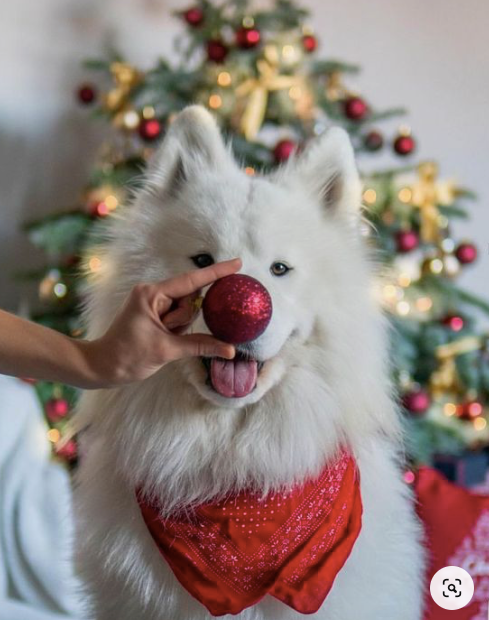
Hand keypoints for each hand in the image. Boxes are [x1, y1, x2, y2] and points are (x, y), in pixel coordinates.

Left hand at [83, 258, 240, 386]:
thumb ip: (200, 345)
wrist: (102, 367)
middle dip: (184, 319)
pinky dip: (177, 329)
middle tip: (166, 334)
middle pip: (189, 299)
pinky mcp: (153, 313)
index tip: (237, 264)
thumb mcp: (167, 350)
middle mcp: (152, 293)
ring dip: (179, 328)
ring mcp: (152, 303)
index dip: (216, 272)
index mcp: (152, 294)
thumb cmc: (127, 356)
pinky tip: (164, 338)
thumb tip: (229, 349)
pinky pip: (177, 317)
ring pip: (185, 311)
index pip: (192, 281)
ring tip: (159, 339)